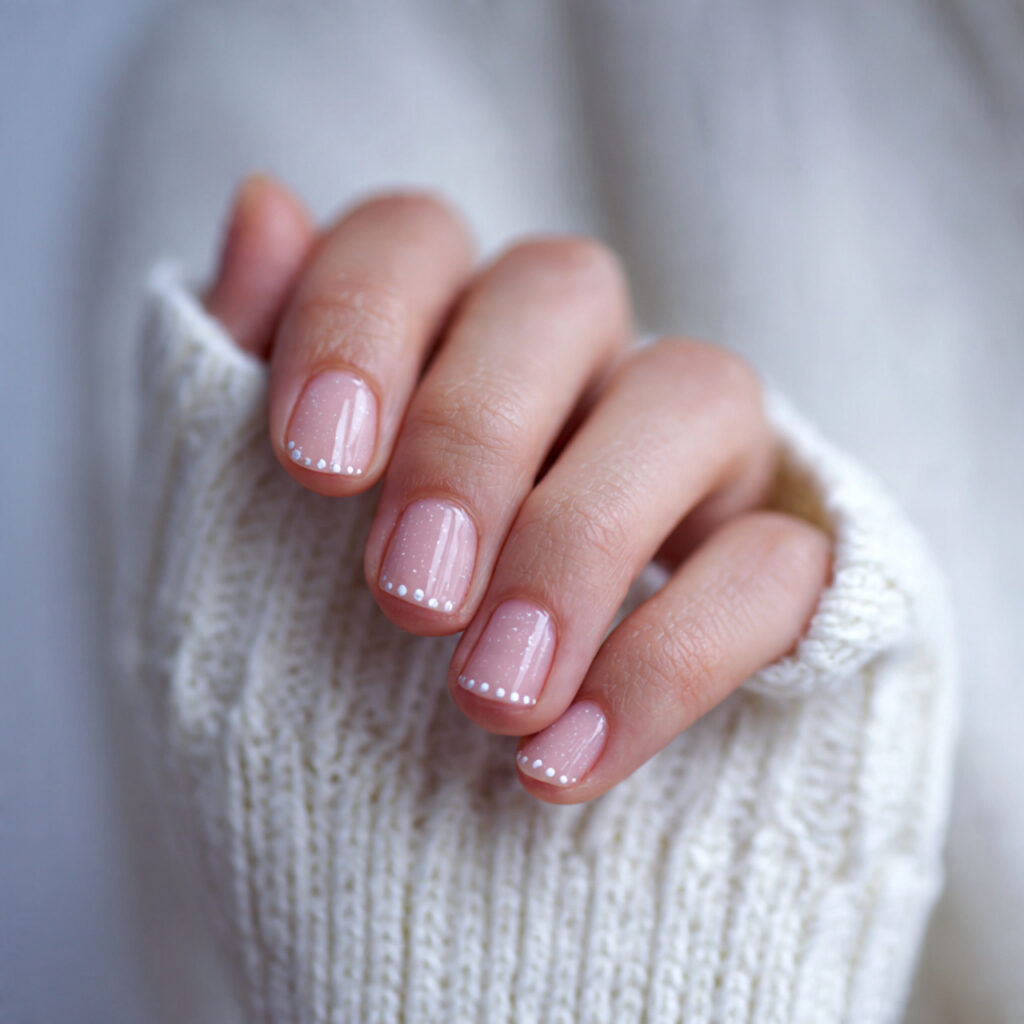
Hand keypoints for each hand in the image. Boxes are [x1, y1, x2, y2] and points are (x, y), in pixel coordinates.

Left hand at [204, 175, 829, 803]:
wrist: (415, 833)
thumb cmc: (323, 664)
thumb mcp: (245, 535)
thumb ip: (242, 380)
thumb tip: (261, 205)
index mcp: (442, 339)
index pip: (415, 239)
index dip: (362, 318)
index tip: (316, 466)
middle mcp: (578, 368)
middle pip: (562, 289)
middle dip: (477, 435)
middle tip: (408, 599)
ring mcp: (692, 456)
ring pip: (697, 388)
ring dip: (581, 541)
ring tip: (490, 697)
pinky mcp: (779, 562)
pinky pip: (776, 564)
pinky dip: (671, 659)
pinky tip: (563, 762)